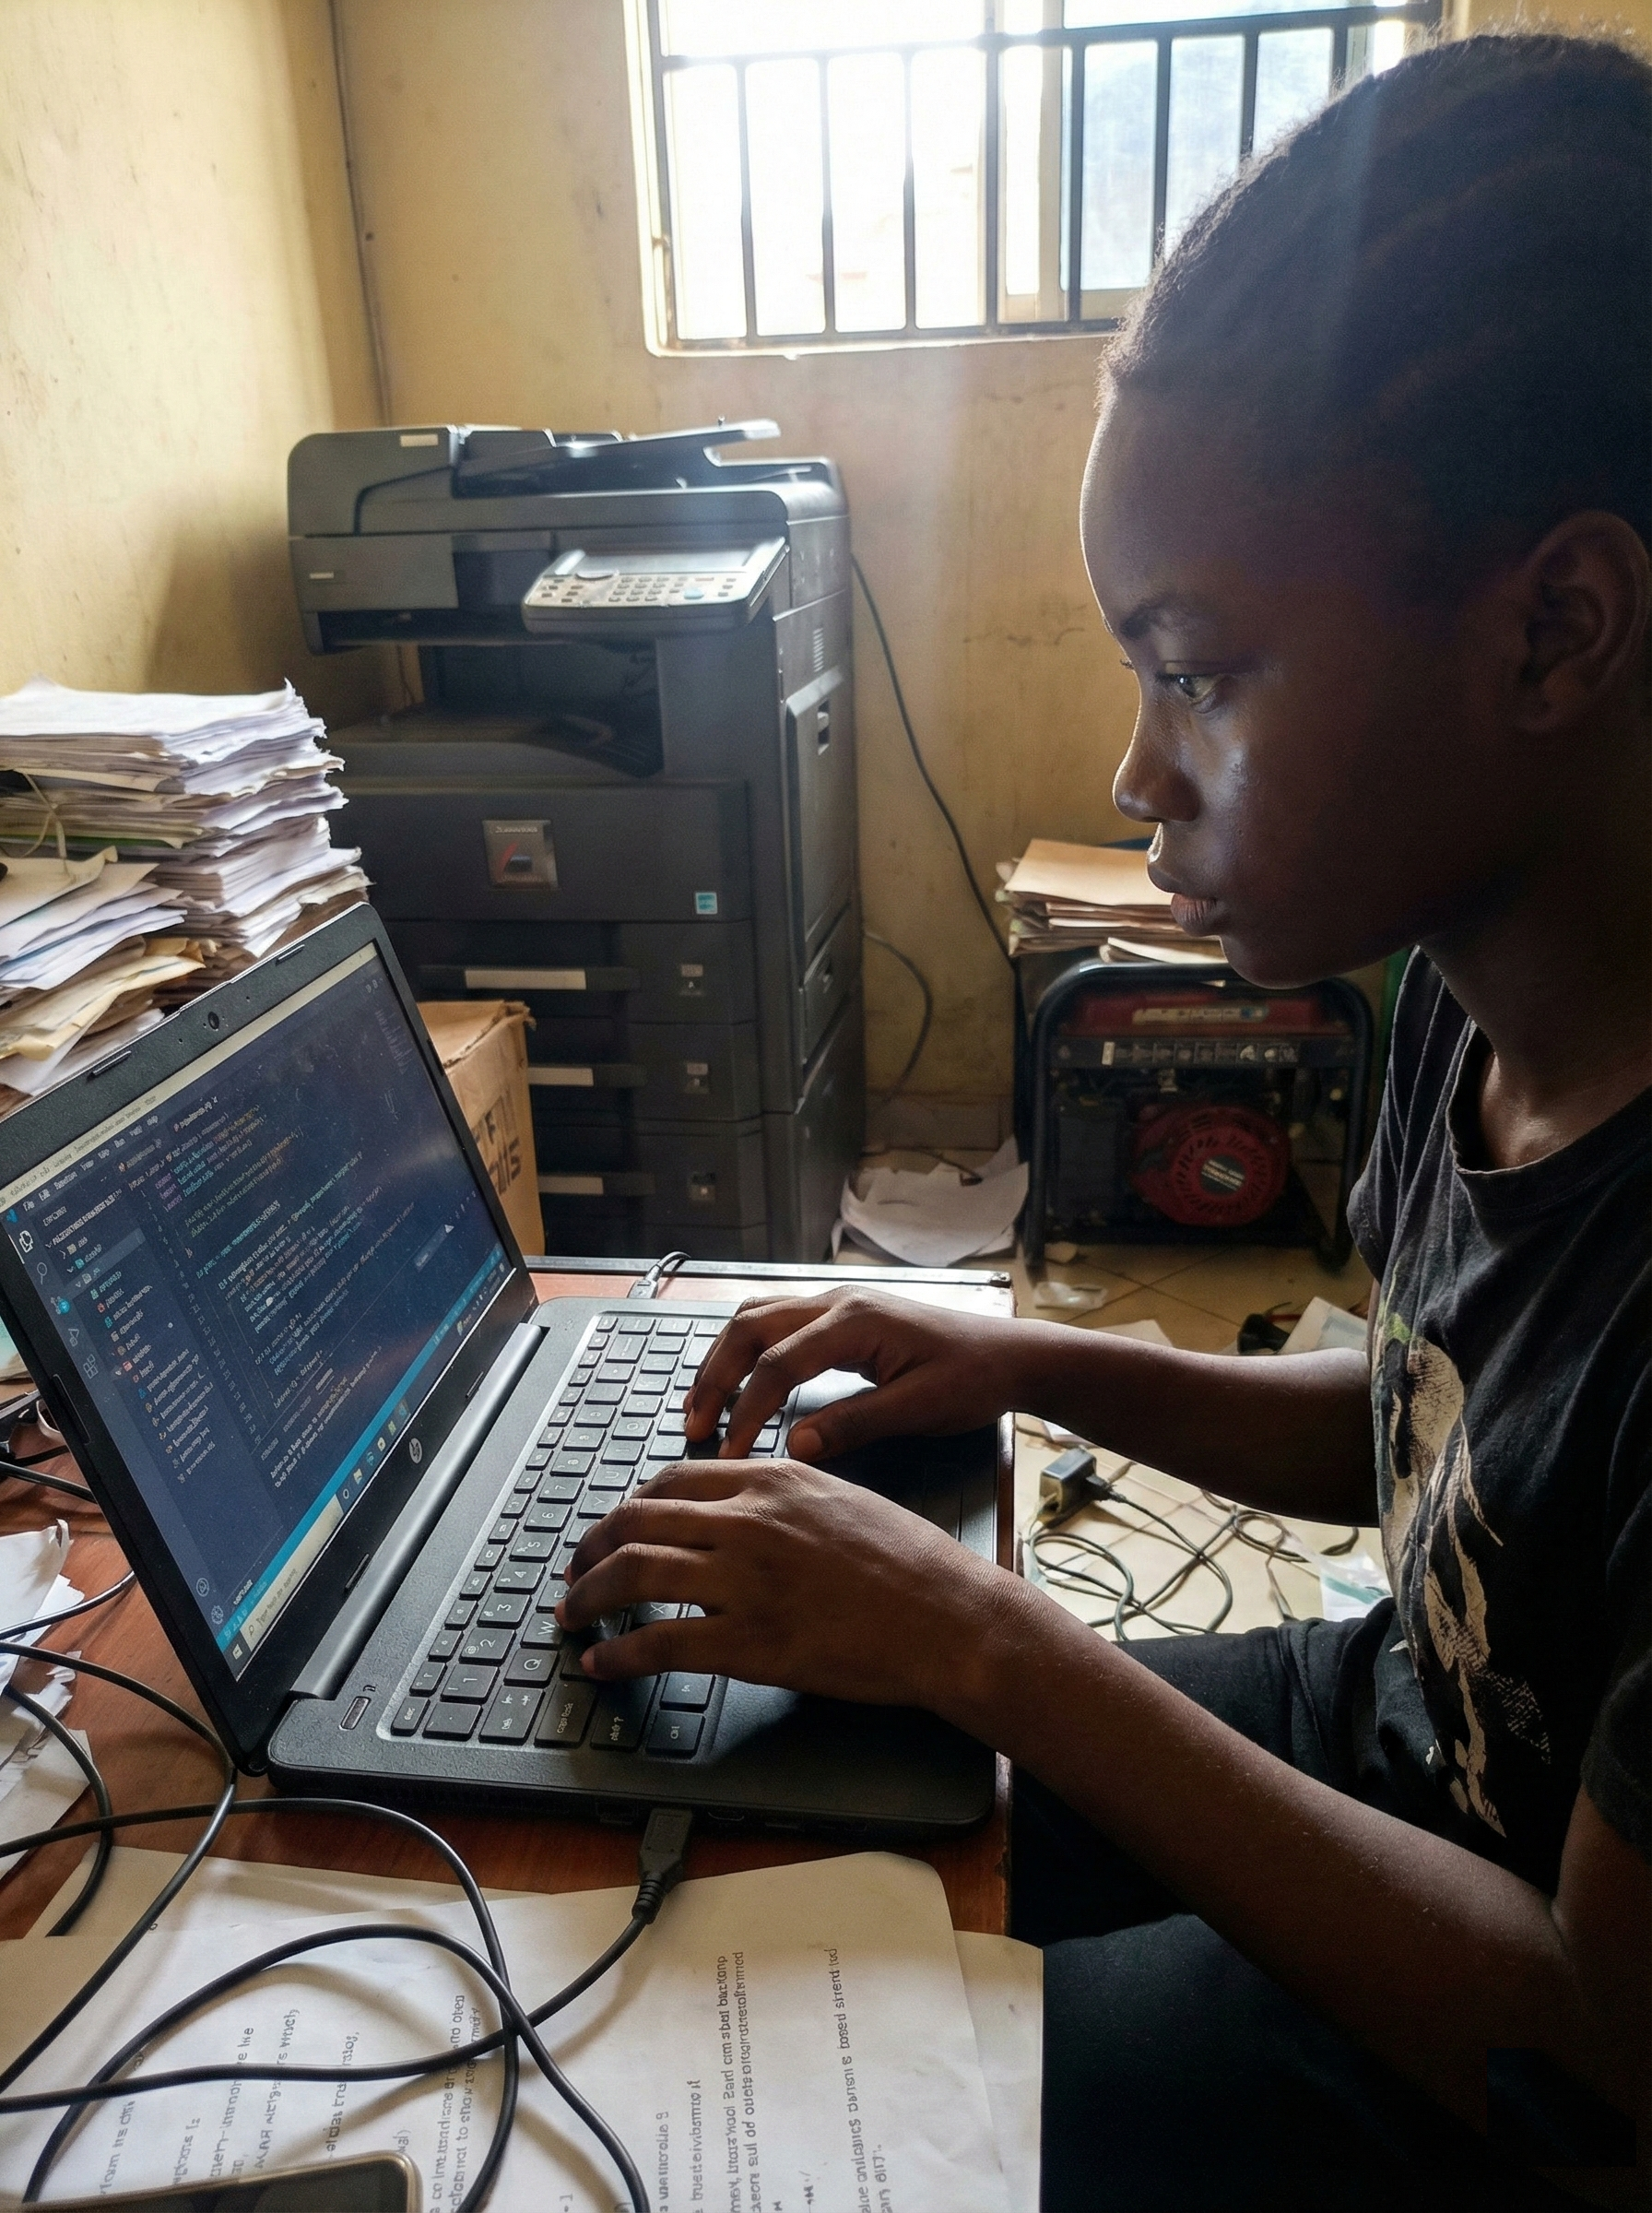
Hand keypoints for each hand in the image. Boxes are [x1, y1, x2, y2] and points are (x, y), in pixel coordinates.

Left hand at [555, 1457, 1011, 1712]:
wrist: (951, 1618)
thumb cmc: (911, 1564)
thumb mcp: (843, 1498)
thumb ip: (784, 1496)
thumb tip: (741, 1507)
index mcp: (773, 1479)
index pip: (672, 1480)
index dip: (630, 1507)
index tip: (615, 1528)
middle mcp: (750, 1520)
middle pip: (638, 1519)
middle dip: (593, 1548)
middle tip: (577, 1572)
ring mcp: (747, 1580)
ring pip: (634, 1573)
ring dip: (590, 1596)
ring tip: (574, 1614)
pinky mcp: (750, 1641)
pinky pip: (659, 1643)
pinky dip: (618, 1654)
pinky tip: (603, 1663)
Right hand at [683, 1288, 1030, 1459]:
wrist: (1010, 1354)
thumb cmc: (973, 1379)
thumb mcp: (918, 1409)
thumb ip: (853, 1424)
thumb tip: (793, 1448)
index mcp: (855, 1321)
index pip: (778, 1365)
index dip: (746, 1411)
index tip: (728, 1453)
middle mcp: (837, 1302)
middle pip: (750, 1328)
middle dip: (715, 1377)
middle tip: (693, 1427)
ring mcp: (837, 1303)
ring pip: (756, 1318)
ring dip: (723, 1360)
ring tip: (701, 1406)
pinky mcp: (841, 1317)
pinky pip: (776, 1323)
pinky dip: (746, 1352)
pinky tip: (737, 1382)